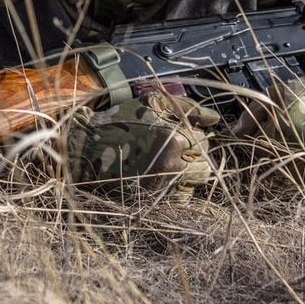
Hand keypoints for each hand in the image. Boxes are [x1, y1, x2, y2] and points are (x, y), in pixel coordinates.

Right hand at [65, 92, 219, 201]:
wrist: (89, 150)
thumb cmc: (122, 121)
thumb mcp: (154, 103)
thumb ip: (189, 107)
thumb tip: (215, 118)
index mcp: (174, 139)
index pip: (202, 139)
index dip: (193, 135)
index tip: (178, 134)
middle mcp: (173, 166)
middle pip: (204, 161)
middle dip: (194, 153)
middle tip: (176, 148)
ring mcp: (165, 186)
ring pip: (198, 179)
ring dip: (191, 170)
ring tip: (172, 162)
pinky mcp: (157, 200)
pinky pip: (184, 196)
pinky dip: (180, 187)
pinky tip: (165, 177)